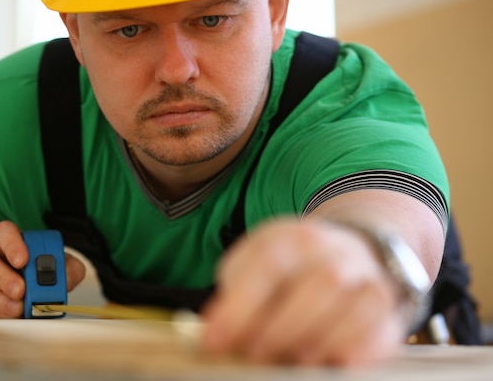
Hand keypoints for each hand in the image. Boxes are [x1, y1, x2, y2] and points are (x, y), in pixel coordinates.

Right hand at [0, 221, 85, 317]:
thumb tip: (66, 278)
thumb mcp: (62, 266)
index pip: (4, 232)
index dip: (11, 244)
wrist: (24, 294)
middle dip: (2, 277)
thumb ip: (69, 268)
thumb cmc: (42, 274)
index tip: (23, 260)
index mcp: (8, 239)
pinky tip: (11, 315)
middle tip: (20, 290)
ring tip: (18, 308)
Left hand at [201, 217, 405, 366]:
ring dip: (313, 344)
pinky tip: (330, 364)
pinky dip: (354, 352)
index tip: (215, 341)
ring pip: (351, 310)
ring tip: (287, 361)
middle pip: (315, 287)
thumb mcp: (255, 263)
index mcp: (294, 238)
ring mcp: (368, 280)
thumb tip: (213, 332)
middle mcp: (335, 254)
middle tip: (251, 354)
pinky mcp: (388, 312)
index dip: (239, 307)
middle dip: (277, 330)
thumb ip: (233, 293)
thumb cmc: (292, 267)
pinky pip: (380, 334)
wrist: (353, 252)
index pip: (268, 265)